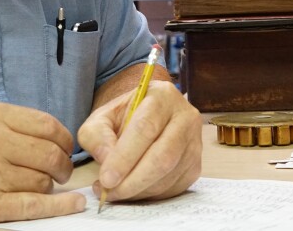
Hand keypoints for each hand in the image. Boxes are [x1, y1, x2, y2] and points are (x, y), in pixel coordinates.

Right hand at [0, 102, 85, 226]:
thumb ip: (14, 125)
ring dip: (47, 187)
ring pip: (41, 181)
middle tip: (62, 173)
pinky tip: (74, 204)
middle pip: (48, 154)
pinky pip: (32, 206)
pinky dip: (58, 207)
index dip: (65, 139)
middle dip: (62, 166)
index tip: (67, 148)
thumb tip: (61, 139)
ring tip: (37, 187)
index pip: (46, 124)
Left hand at [78, 80, 202, 202]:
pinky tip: (132, 190)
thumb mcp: (101, 117)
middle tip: (110, 192)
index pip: (145, 128)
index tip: (106, 178)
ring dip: (138, 190)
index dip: (125, 157)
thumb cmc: (124, 117)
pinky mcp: (196, 165)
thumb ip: (96, 136)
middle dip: (133, 180)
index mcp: (162, 96)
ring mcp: (195, 142)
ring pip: (168, 175)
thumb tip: (106, 161)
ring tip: (115, 191)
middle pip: (163, 156)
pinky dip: (149, 195)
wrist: (145, 118)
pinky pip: (174, 187)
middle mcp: (185, 117)